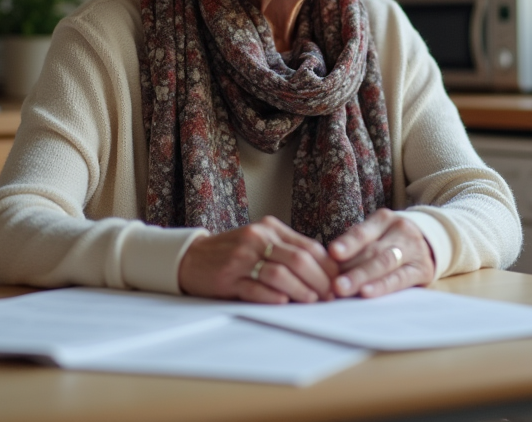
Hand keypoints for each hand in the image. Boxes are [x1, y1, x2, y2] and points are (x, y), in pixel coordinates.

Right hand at [178, 216, 338, 303]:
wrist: (191, 258)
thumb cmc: (232, 252)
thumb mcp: (261, 242)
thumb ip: (287, 250)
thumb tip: (324, 271)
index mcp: (270, 228)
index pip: (308, 246)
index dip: (327, 266)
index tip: (339, 282)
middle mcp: (257, 238)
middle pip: (298, 259)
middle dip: (319, 280)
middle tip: (331, 296)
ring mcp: (242, 257)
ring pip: (279, 274)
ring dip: (300, 290)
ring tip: (312, 301)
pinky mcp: (228, 277)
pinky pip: (254, 288)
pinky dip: (272, 296)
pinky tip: (284, 303)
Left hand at [328, 209, 435, 298]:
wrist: (430, 241)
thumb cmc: (391, 240)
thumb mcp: (376, 234)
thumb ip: (356, 246)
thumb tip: (326, 266)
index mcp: (384, 219)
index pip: (362, 232)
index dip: (348, 243)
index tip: (332, 253)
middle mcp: (400, 230)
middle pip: (373, 251)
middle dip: (351, 268)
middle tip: (333, 283)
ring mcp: (413, 250)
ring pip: (385, 263)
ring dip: (362, 277)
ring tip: (343, 289)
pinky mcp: (422, 269)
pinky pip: (400, 279)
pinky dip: (382, 286)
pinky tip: (367, 293)